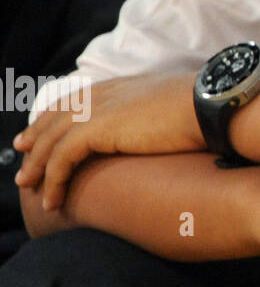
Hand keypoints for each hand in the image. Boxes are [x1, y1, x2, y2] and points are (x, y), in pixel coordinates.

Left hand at [14, 73, 201, 208]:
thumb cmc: (204, 111)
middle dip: (35, 137)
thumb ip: (158, 114)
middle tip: (21, 155)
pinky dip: (52, 180)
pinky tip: (53, 200)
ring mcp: (98, 109)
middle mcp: (104, 94)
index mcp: (122, 86)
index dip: (55, 115)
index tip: (41, 130)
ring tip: (29, 187)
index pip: (77, 99)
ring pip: (51, 139)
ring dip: (37, 165)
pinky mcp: (97, 128)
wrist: (210, 106)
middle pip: (56, 116)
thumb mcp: (175, 108)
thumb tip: (164, 128)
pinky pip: (61, 158)